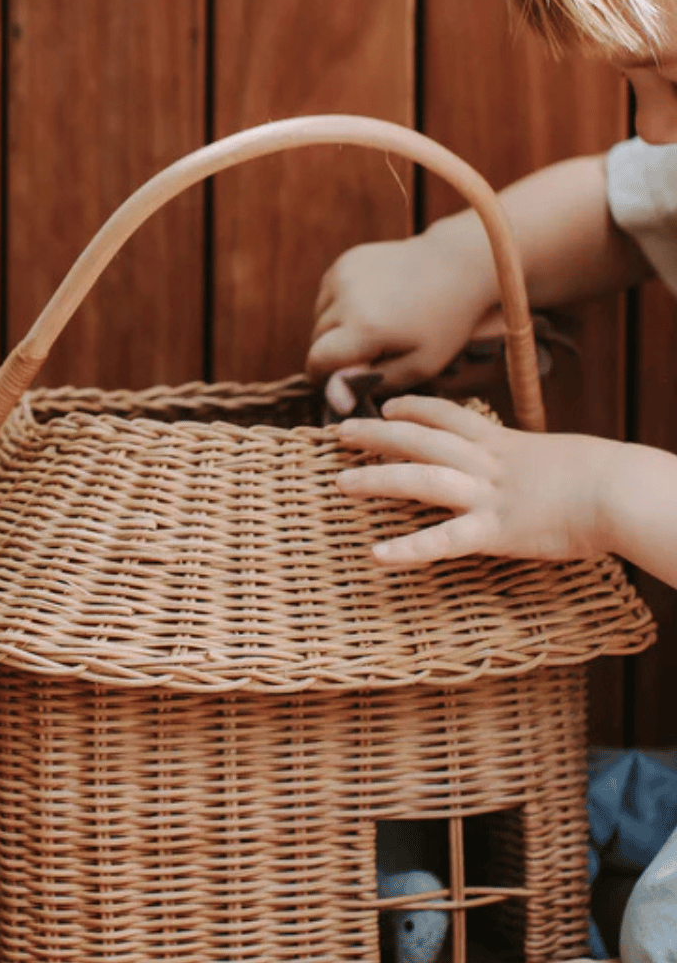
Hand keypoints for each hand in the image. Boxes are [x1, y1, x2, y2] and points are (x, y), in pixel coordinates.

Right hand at [307, 230, 497, 389]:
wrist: (456, 266)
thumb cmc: (444, 323)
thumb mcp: (420, 365)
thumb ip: (370, 382)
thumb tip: (333, 396)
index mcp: (365, 327)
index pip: (317, 361)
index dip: (324, 377)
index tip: (339, 383)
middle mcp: (348, 298)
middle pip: (316, 338)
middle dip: (333, 353)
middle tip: (366, 355)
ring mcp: (344, 274)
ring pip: (319, 316)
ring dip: (335, 329)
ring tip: (371, 328)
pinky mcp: (346, 261)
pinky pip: (328, 295)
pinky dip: (340, 306)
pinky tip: (369, 306)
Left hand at [335, 396, 613, 565]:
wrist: (623, 491)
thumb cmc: (608, 477)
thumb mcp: (564, 459)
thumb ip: (537, 463)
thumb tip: (538, 466)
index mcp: (506, 444)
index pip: (451, 416)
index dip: (417, 409)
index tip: (390, 405)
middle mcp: (488, 464)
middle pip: (422, 439)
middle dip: (378, 433)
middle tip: (340, 431)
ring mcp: (488, 496)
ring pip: (421, 480)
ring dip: (378, 479)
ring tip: (340, 483)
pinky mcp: (495, 531)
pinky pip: (444, 541)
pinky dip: (410, 550)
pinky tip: (378, 556)